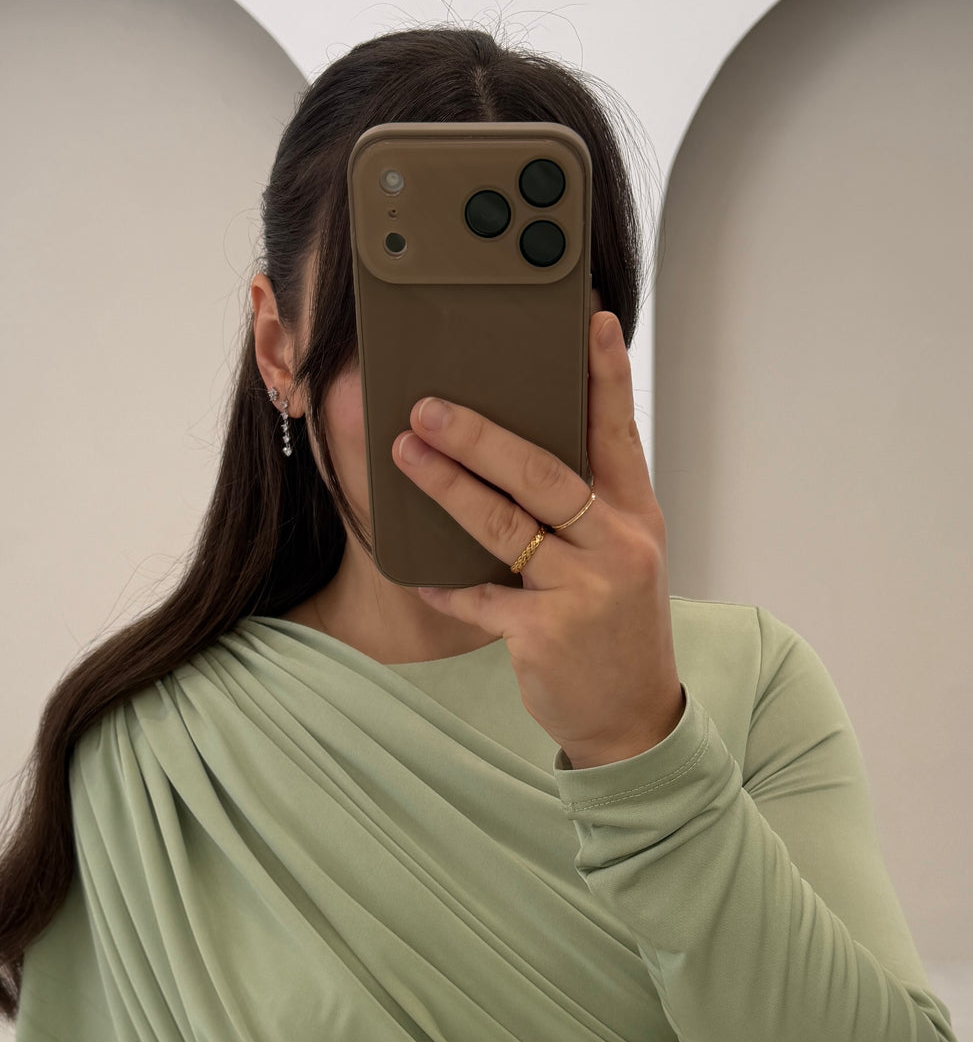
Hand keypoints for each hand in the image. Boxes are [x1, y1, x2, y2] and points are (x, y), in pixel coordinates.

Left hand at [391, 309, 685, 767]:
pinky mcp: (546, 634)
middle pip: (542, 473)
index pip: (619, 433)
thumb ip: (590, 506)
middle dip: (479, 434)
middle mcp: (616, 546)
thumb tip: (522, 450)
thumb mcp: (625, 558)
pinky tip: (419, 570)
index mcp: (635, 517)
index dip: (605, 377)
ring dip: (447, 486)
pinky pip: (481, 597)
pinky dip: (447, 584)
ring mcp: (583, 591)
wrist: (632, 718)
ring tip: (405, 454)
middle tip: (427, 406)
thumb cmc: (617, 628)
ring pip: (504, 526)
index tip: (591, 323)